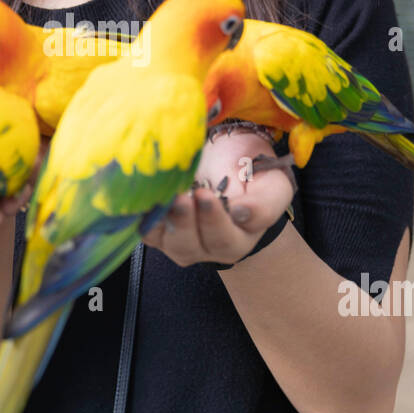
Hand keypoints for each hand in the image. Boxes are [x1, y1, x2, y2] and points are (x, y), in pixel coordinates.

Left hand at [141, 128, 295, 266]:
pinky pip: (145, 230)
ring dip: (160, 221)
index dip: (213, 220)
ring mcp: (179, 240)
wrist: (229, 164)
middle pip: (190, 246)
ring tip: (161, 197)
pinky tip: (140, 199)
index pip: (225, 239)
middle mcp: (207, 248)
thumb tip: (242, 214)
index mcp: (238, 240)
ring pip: (165, 241)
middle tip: (181, 196)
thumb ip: (265, 205)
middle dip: (183, 222)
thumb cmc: (253, 174)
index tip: (205, 195)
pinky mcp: (158, 229)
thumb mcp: (273, 186)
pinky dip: (141, 216)